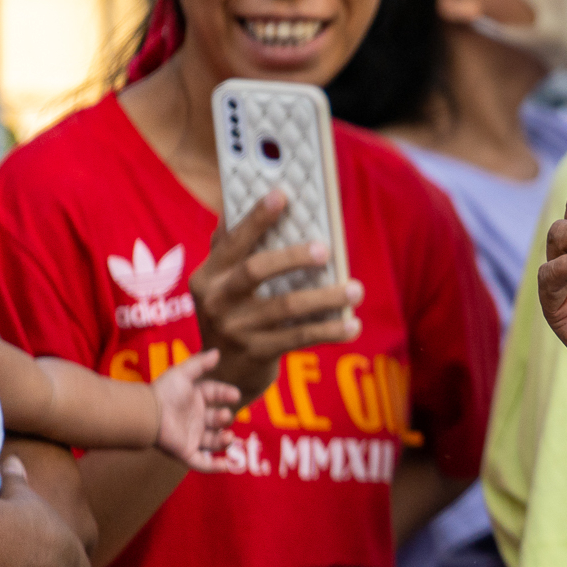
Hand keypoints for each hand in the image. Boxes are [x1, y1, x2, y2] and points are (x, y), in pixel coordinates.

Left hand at [149, 350, 240, 470]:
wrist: (147, 414)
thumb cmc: (163, 392)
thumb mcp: (183, 374)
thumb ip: (200, 364)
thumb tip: (218, 352)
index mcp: (196, 400)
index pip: (217, 395)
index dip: (226, 394)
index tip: (234, 395)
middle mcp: (196, 419)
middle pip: (218, 420)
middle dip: (225, 418)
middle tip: (224, 416)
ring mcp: (191, 436)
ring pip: (214, 441)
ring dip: (224, 441)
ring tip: (227, 437)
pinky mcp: (186, 452)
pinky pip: (202, 463)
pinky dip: (215, 466)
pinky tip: (228, 465)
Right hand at [190, 192, 362, 402]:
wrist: (222, 372)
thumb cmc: (235, 311)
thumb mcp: (225, 282)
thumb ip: (240, 249)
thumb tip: (274, 202)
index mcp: (209, 274)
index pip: (233, 239)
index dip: (257, 217)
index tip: (283, 194)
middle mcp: (216, 299)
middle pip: (256, 269)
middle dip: (293, 256)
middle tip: (326, 249)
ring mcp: (235, 328)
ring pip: (286, 306)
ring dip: (326, 297)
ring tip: (357, 289)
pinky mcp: (256, 352)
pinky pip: (299, 337)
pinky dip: (330, 330)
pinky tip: (353, 324)